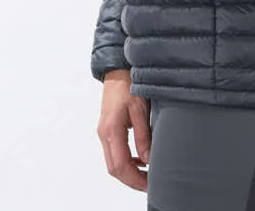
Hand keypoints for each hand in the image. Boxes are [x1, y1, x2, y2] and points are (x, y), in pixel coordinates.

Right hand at [96, 69, 151, 191]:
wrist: (117, 70)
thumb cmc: (129, 84)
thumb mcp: (140, 108)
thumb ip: (143, 135)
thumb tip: (148, 160)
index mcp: (111, 130)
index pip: (121, 165)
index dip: (135, 179)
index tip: (149, 185)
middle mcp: (104, 134)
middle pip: (114, 168)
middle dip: (131, 180)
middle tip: (150, 184)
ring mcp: (104, 132)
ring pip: (113, 162)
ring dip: (129, 172)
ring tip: (147, 175)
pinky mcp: (107, 129)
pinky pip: (114, 152)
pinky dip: (126, 161)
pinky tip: (139, 159)